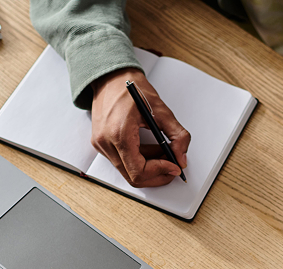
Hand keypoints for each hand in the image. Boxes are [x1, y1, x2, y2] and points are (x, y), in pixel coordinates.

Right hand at [91, 68, 190, 187]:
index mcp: (119, 134)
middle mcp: (106, 143)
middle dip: (156, 174)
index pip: (138, 171)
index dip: (160, 173)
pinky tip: (150, 148)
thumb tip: (181, 158)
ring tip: (163, 152)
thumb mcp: (161, 110)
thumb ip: (177, 136)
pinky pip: (122, 162)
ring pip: (128, 172)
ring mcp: (101, 145)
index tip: (174, 167)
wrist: (109, 77)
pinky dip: (139, 160)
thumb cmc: (131, 88)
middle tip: (173, 167)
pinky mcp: (101, 144)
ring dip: (149, 167)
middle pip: (133, 177)